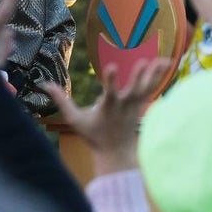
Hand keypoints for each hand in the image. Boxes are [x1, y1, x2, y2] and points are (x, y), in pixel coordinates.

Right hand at [41, 58, 170, 174]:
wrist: (116, 152)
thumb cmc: (93, 135)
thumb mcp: (74, 119)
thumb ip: (61, 101)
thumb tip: (44, 84)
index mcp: (108, 108)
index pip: (109, 93)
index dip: (111, 80)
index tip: (112, 66)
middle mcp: (124, 106)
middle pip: (133, 91)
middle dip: (138, 78)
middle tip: (144, 62)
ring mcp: (134, 106)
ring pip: (146, 88)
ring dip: (154, 74)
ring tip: (163, 59)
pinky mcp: (141, 105)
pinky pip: (151, 88)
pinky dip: (158, 76)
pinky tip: (166, 62)